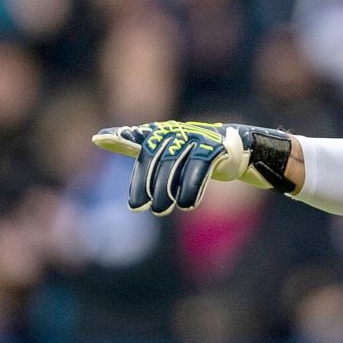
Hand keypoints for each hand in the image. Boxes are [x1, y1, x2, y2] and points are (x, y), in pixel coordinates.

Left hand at [92, 121, 293, 215]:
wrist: (245, 148)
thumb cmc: (201, 152)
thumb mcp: (168, 150)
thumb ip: (135, 143)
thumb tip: (97, 137)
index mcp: (167, 133)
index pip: (143, 142)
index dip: (124, 141)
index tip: (102, 140)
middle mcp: (181, 133)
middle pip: (158, 158)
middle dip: (148, 184)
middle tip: (143, 208)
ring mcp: (200, 140)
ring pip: (177, 166)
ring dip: (167, 190)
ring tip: (161, 210)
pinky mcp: (216, 150)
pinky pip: (200, 170)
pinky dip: (191, 188)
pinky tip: (187, 204)